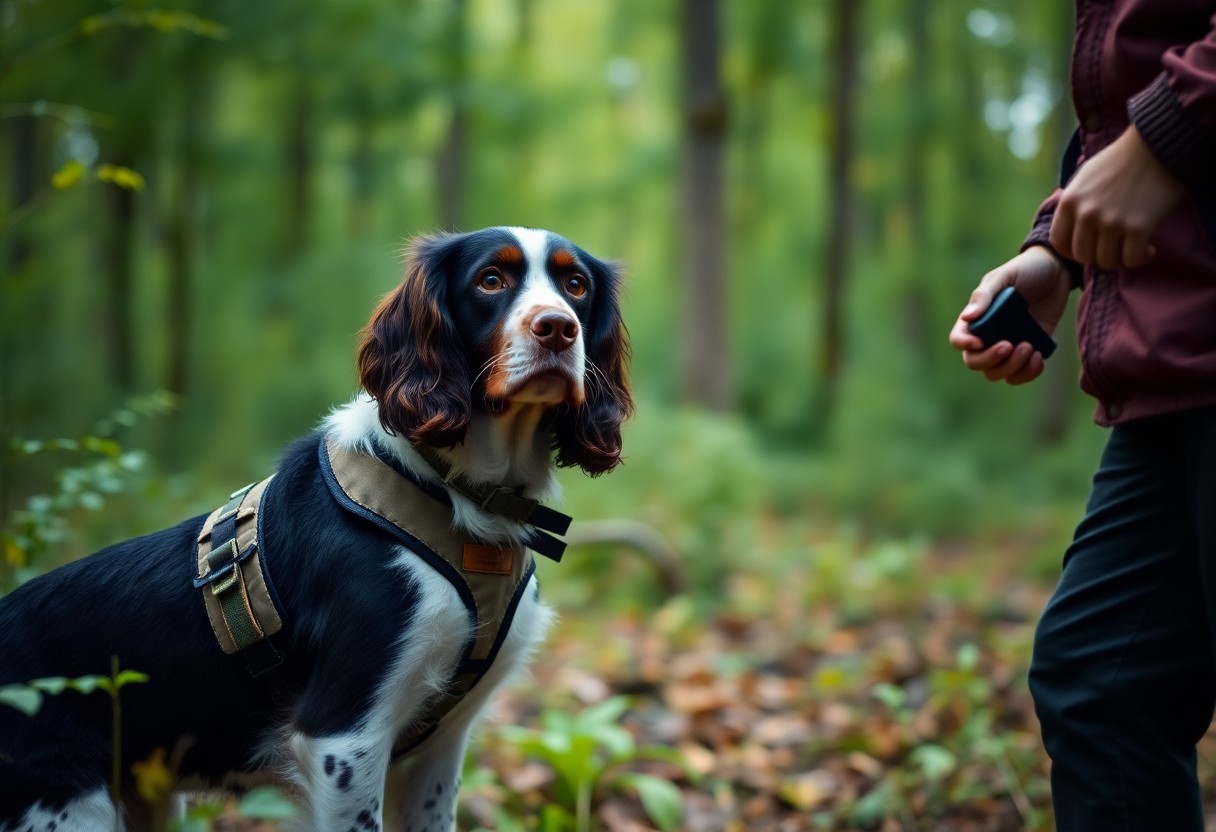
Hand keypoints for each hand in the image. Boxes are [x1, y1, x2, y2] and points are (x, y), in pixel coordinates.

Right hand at [948, 246, 1071, 384]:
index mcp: (977, 319)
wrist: (1057, 272)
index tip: (980, 341)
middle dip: (990, 359)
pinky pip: (1021, 375)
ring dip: (1011, 367)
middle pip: (976, 362)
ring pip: (997, 373)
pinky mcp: (1029, 352)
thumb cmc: (1026, 270)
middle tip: (1009, 345)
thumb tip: (967, 317)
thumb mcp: (1004, 276)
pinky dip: (1028, 373)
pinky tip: (1039, 357)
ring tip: (1029, 347)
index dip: (964, 344)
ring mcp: (1009, 346)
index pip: (959, 339)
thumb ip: (984, 295)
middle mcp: (988, 336)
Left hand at [1049, 125, 1185, 269]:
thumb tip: (1069, 229)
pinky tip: (1149, 249)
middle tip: (1114, 248)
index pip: (1059, 243)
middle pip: (1083, 256)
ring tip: (1131, 247)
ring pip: (1106, 262)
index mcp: (1069, 202)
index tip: (1090, 248)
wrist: (1158, 146)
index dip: (1073, 252)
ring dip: (1120, 259)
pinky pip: (1132, 260)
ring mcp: (1111, 222)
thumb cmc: (1121, 160)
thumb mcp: (1084, 177)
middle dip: (1098, 256)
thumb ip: (1074, 203)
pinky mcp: (1138, 228)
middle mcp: (1086, 214)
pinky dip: (1141, 258)